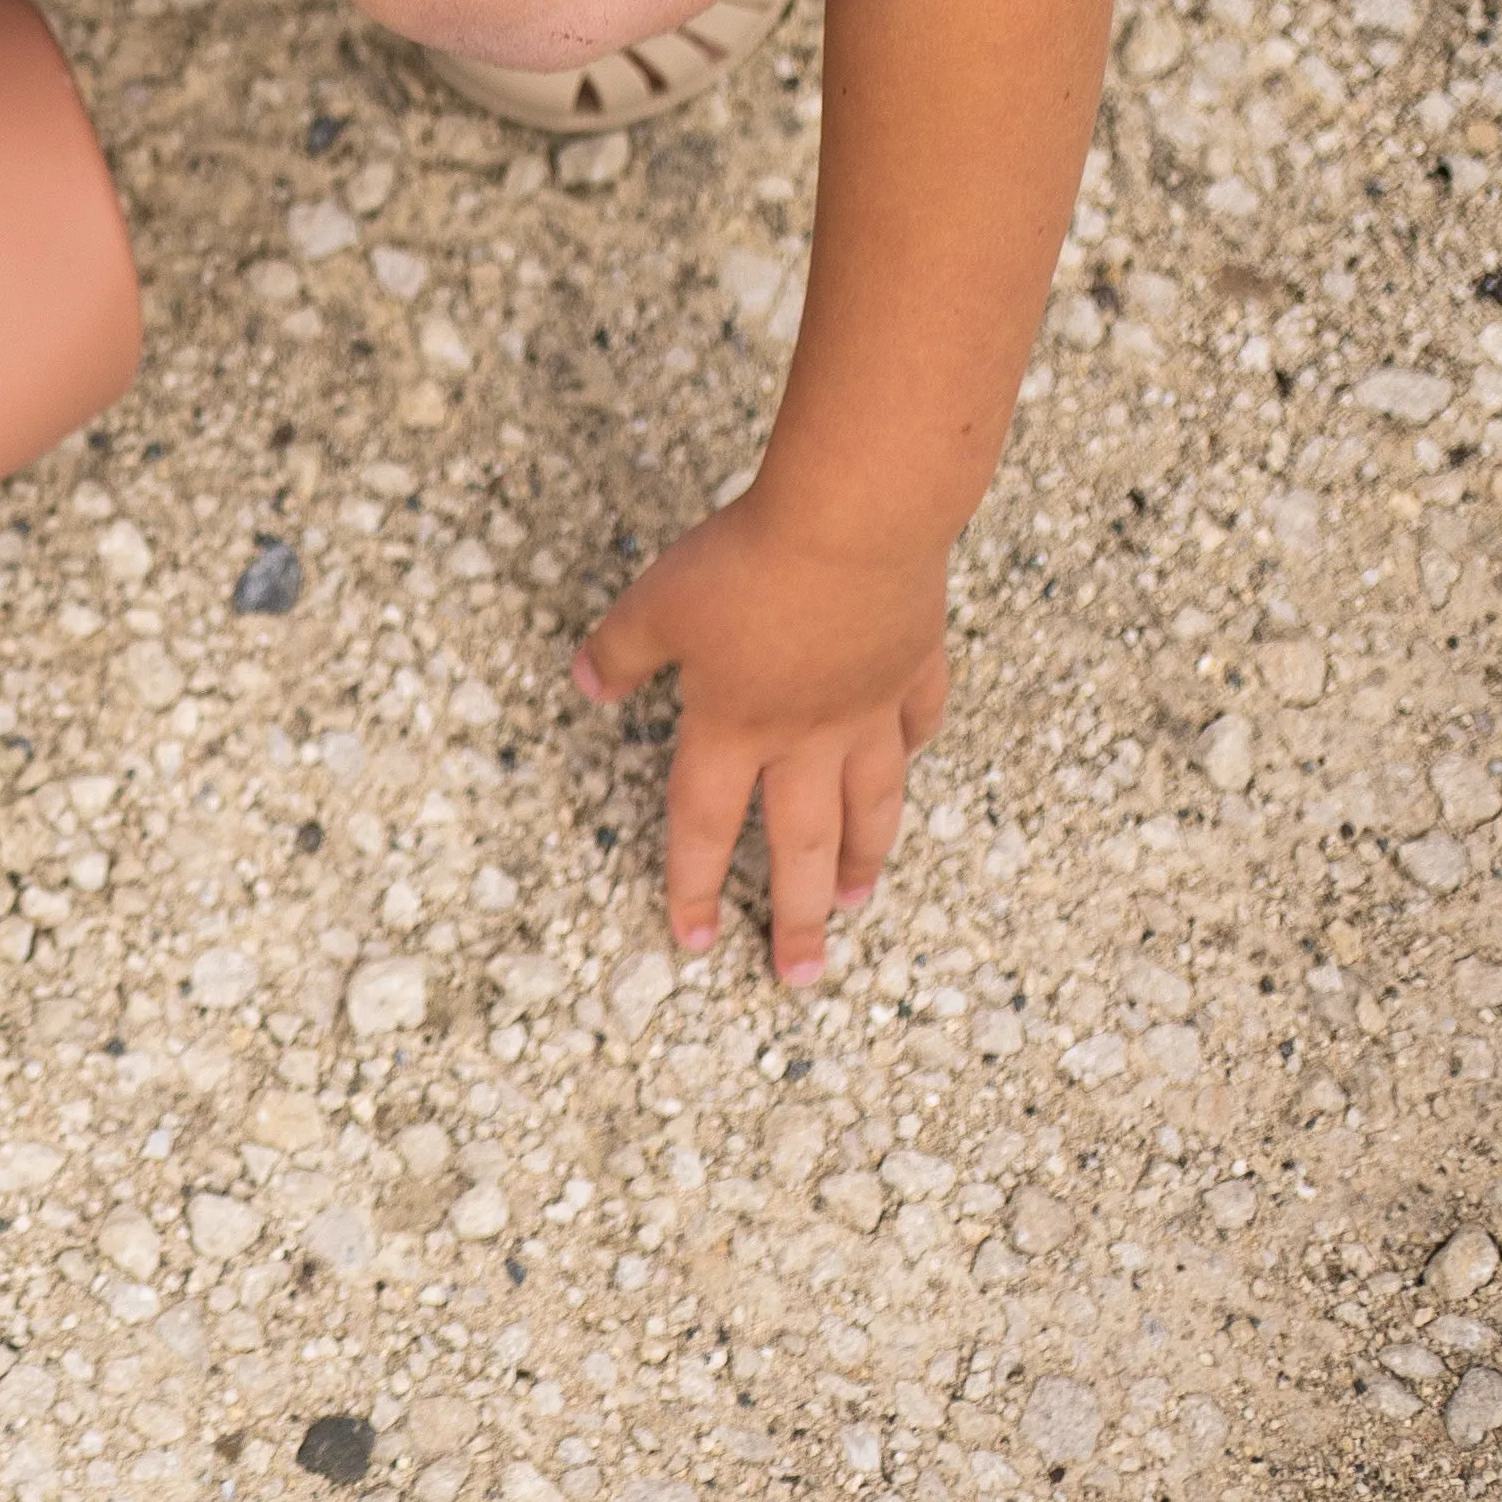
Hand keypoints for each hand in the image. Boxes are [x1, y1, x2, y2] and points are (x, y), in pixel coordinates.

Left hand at [576, 490, 950, 988]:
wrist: (852, 527)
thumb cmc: (747, 564)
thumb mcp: (656, 605)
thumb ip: (619, 653)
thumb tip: (585, 685)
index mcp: (733, 729)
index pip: (701, 825)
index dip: (691, 886)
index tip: (695, 943)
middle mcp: (806, 738)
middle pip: (800, 845)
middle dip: (798, 917)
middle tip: (803, 974)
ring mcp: (869, 710)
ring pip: (871, 804)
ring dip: (865, 857)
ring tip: (860, 900)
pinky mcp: (913, 670)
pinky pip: (916, 723)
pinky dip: (912, 751)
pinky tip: (909, 767)